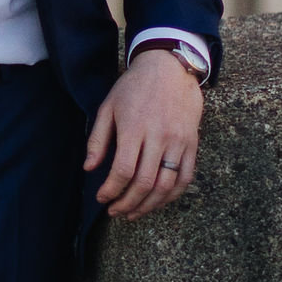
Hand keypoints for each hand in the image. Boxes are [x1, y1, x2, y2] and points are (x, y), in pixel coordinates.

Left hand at [84, 48, 203, 219]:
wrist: (170, 68)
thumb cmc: (134, 87)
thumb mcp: (108, 107)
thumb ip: (98, 139)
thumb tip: (89, 168)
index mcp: (134, 128)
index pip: (122, 170)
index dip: (111, 190)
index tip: (102, 198)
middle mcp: (158, 137)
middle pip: (144, 183)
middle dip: (127, 203)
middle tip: (115, 211)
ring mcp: (178, 141)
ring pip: (166, 185)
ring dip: (149, 205)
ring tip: (134, 213)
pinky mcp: (192, 144)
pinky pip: (185, 178)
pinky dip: (172, 195)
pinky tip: (158, 202)